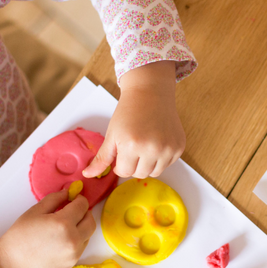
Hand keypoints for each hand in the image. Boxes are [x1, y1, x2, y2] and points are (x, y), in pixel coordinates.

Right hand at [0, 191, 95, 267]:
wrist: (12, 264)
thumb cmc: (19, 236)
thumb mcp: (35, 211)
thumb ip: (55, 199)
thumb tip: (68, 192)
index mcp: (63, 224)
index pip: (82, 206)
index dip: (79, 199)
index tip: (74, 198)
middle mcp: (73, 239)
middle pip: (91, 221)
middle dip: (84, 213)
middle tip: (72, 210)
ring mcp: (74, 253)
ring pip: (88, 234)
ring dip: (82, 226)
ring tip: (65, 225)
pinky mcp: (72, 263)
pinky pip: (81, 246)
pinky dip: (77, 239)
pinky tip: (62, 238)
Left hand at [82, 60, 184, 178]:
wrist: (150, 93)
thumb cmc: (128, 112)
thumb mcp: (112, 134)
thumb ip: (102, 158)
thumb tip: (87, 175)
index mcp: (132, 145)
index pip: (125, 172)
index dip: (120, 164)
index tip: (122, 151)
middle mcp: (153, 149)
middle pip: (140, 174)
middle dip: (134, 165)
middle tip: (133, 147)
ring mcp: (168, 149)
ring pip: (155, 172)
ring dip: (147, 164)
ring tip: (144, 145)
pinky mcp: (179, 147)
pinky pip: (168, 163)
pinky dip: (161, 157)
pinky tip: (157, 140)